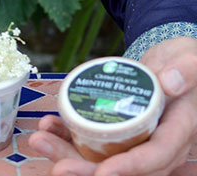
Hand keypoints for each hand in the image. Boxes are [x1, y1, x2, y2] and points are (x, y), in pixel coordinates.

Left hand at [28, 36, 196, 175]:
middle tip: (59, 167)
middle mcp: (160, 142)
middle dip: (90, 170)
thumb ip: (184, 70)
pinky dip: (70, 136)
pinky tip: (49, 125)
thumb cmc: (184, 62)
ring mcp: (139, 139)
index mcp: (180, 130)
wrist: (175, 63)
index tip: (105, 171)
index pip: (157, 155)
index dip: (132, 166)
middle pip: (126, 167)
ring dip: (70, 153)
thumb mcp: (189, 59)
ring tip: (41, 141)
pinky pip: (96, 141)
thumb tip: (170, 81)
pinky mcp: (122, 131)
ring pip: (105, 158)